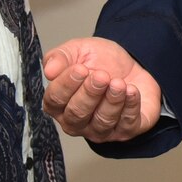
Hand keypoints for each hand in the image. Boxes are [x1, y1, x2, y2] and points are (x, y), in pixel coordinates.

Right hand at [41, 36, 162, 141]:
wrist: (130, 64)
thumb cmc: (100, 62)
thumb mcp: (78, 50)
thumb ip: (60, 57)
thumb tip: (49, 70)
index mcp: (59, 104)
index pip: (54, 100)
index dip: (66, 85)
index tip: (80, 69)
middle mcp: (76, 122)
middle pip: (77, 114)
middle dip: (90, 94)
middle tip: (102, 76)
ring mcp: (100, 130)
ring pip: (102, 122)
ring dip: (112, 101)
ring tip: (119, 83)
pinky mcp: (126, 131)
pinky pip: (127, 124)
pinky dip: (130, 106)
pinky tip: (132, 90)